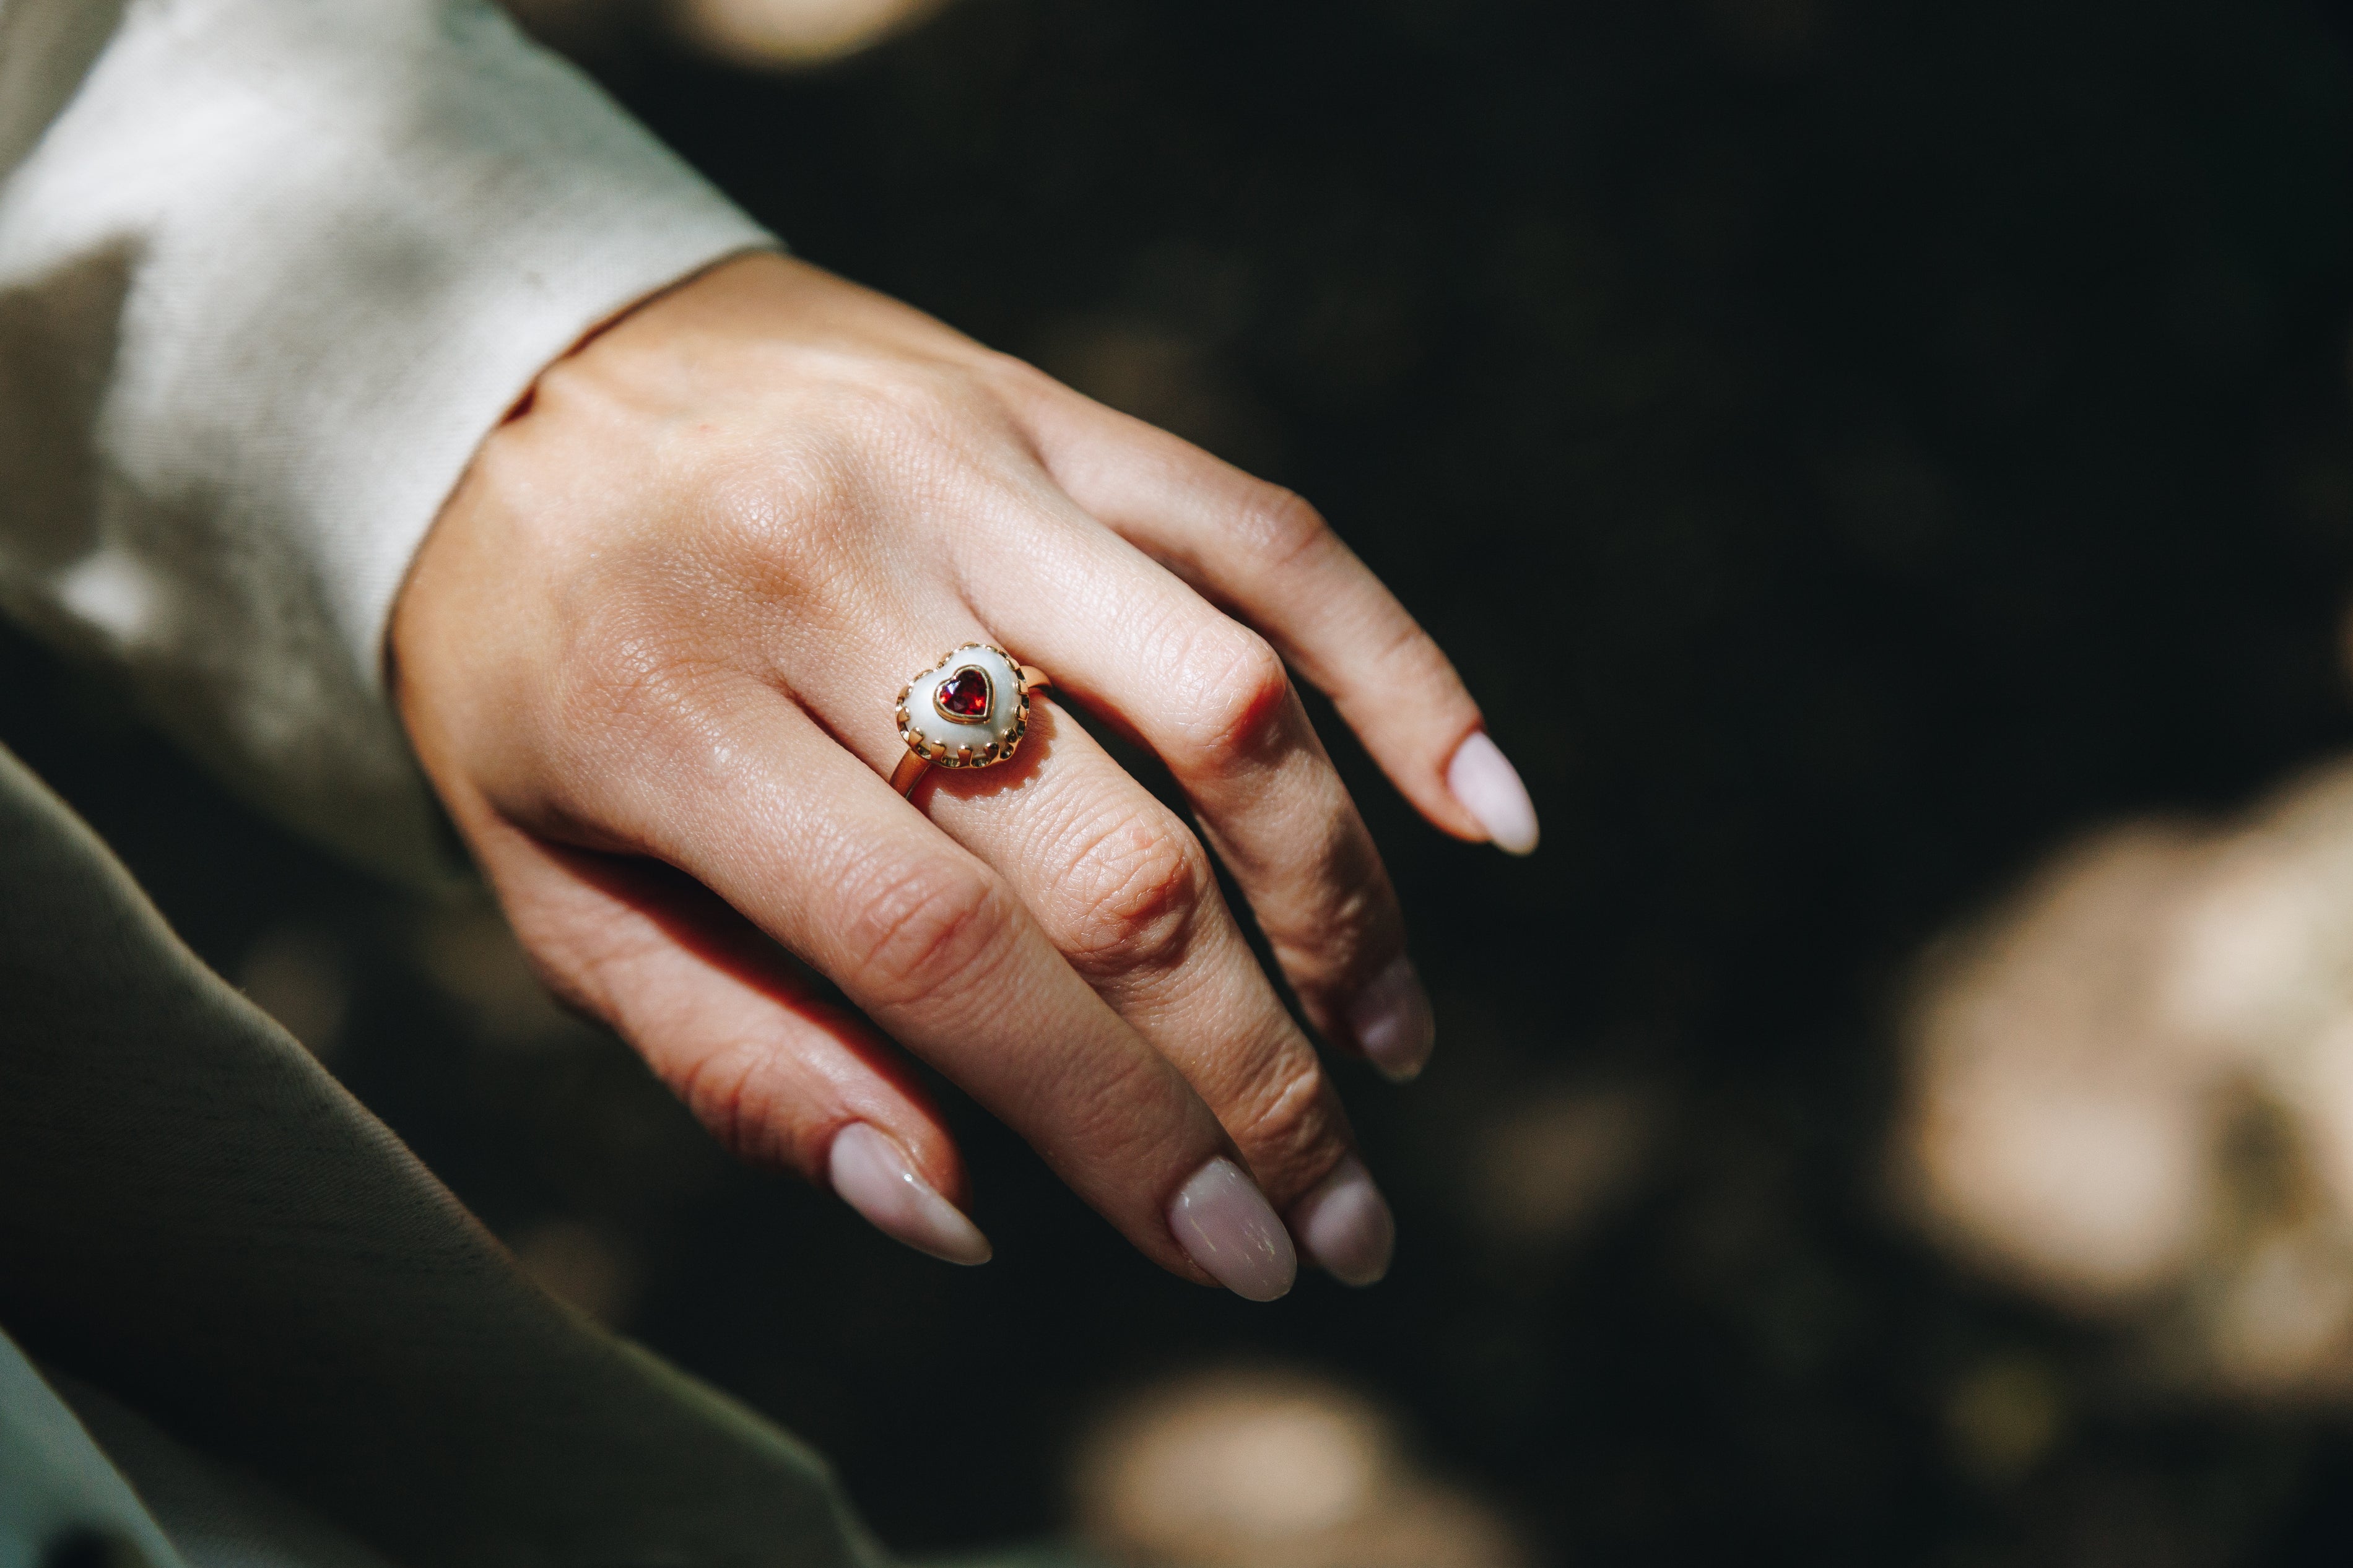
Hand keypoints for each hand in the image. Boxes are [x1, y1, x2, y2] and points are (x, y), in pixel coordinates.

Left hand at [390, 253, 1538, 1298]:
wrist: (505, 361)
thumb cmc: (523, 662)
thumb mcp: (546, 883)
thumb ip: (736, 1056)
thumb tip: (947, 1208)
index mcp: (667, 712)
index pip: (942, 955)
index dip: (1112, 1123)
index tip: (1229, 1253)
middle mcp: (830, 568)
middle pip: (1109, 855)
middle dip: (1255, 1071)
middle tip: (1342, 1221)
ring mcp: (959, 466)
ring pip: (1224, 697)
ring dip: (1341, 901)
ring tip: (1392, 1047)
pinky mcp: (1046, 407)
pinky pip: (1262, 530)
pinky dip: (1397, 668)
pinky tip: (1482, 806)